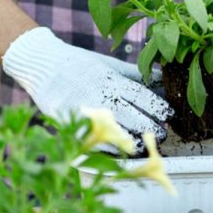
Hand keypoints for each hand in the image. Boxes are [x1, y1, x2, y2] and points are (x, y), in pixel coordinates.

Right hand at [2, 28, 171, 145]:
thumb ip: (134, 74)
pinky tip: (122, 150)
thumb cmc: (80, 63)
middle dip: (152, 129)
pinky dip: (112, 150)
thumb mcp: (109, 64)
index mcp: (112, 81)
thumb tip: (161, 80)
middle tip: (161, 134)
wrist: (44, 64)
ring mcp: (88, 114)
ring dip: (135, 142)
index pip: (143, 98)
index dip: (159, 108)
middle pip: (136, 119)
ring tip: (144, 144)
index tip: (169, 115)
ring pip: (119, 135)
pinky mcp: (73, 126)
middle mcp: (102, 98)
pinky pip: (97, 145)